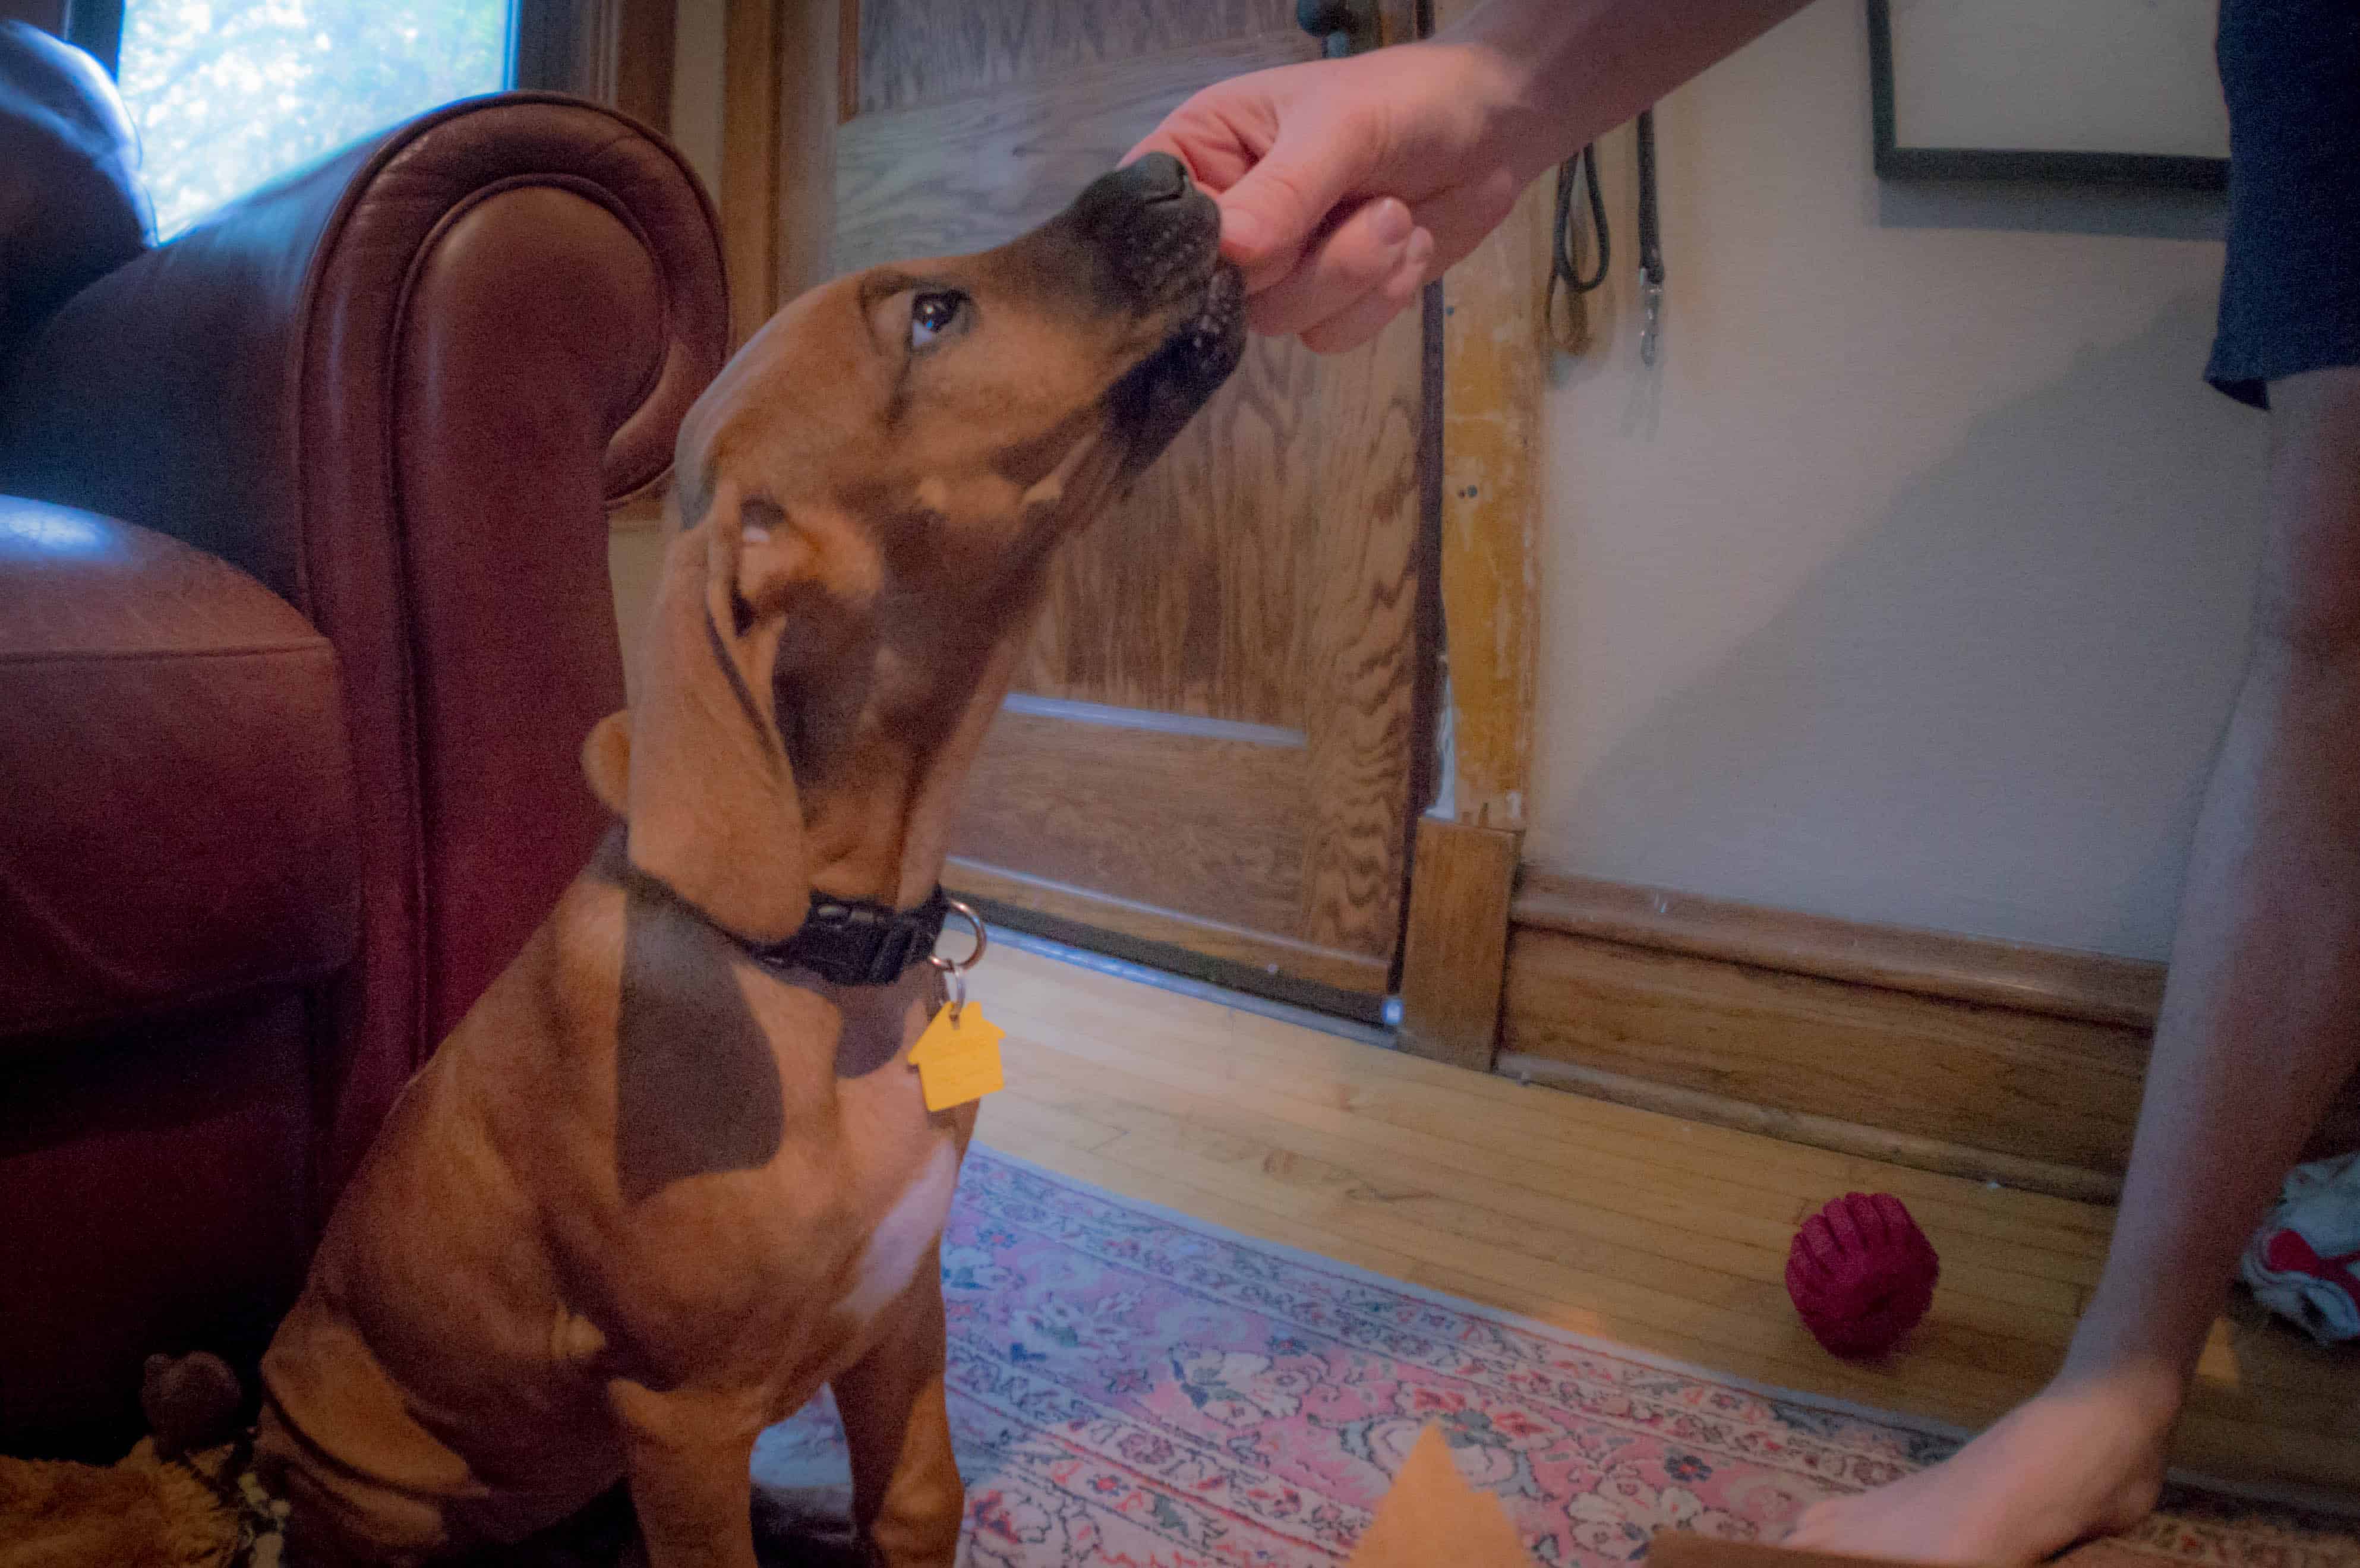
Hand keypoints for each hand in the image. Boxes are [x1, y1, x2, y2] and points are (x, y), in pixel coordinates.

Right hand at [1130, 40, 1546, 352]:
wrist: (1495, 129)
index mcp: (1201, 151)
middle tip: (1370, 209)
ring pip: (1275, 321)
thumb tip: (1230, 253)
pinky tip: (1406, 243)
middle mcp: (1227, 214)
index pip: (1151, 219)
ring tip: (1395, 215)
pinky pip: (1327, 335)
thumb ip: (1284, 190)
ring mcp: (1274, 264)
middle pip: (1215, 288)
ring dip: (1353, 275)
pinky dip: (1379, 298)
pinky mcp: (1324, 300)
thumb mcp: (1342, 127)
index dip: (1189, 249)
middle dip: (1302, 264)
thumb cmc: (1407, 100)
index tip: (1247, 247)